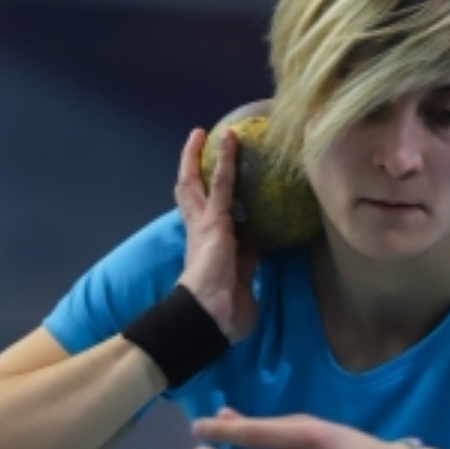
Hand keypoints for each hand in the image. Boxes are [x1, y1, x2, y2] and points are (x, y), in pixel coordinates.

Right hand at [175, 128, 258, 342]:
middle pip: (192, 193)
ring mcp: (205, 223)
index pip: (206, 216)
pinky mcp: (215, 219)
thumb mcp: (240, 281)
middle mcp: (200, 231)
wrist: (210, 315)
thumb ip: (246, 263)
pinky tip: (230, 138)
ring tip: (213, 133)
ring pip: (203, 181)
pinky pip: (222, 182)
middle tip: (198, 147)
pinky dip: (226, 158)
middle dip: (193, 170)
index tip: (214, 184)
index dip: (208, 198)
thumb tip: (257, 250)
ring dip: (207, 155)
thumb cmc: (225, 310)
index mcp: (206, 248)